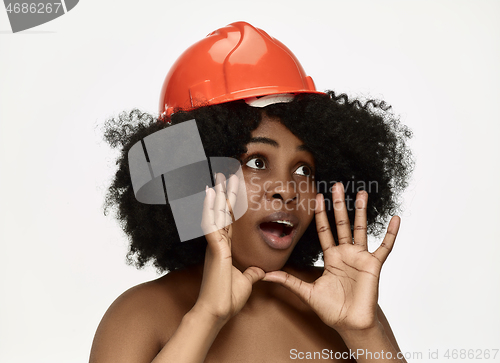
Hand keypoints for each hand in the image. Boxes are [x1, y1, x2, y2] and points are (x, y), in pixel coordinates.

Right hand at [195, 173, 264, 325]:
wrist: (218, 311)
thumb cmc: (227, 299)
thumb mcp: (246, 281)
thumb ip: (252, 273)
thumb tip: (260, 270)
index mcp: (225, 249)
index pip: (228, 221)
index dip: (230, 205)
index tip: (231, 189)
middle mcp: (218, 244)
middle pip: (221, 213)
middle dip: (223, 193)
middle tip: (224, 175)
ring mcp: (214, 245)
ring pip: (215, 214)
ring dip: (217, 195)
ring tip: (217, 178)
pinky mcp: (214, 249)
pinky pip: (211, 224)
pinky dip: (209, 208)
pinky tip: (209, 194)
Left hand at [263, 183, 399, 333]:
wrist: (350, 324)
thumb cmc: (331, 310)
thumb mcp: (306, 292)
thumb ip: (288, 281)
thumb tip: (264, 276)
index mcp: (331, 257)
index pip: (324, 230)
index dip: (321, 214)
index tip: (318, 197)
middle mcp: (346, 253)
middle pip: (341, 223)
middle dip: (339, 205)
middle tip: (337, 185)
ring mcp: (360, 257)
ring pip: (361, 229)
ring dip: (361, 211)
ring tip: (361, 193)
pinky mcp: (373, 265)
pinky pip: (385, 247)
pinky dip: (391, 234)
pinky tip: (396, 219)